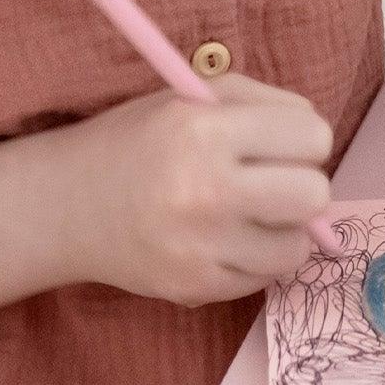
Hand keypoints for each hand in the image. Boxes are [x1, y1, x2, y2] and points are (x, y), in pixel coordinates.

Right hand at [46, 75, 332, 303]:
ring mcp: (200, 246)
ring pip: (296, 247)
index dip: (303, 140)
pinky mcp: (195, 287)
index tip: (280, 146)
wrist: (66, 205)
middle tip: (271, 184)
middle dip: (302, 187)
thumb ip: (262, 104)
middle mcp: (204, 190)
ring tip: (245, 215)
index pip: (313, 137)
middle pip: (315, 196)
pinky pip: (264, 278)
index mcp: (205, 130)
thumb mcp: (190, 97)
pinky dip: (253, 260)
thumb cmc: (138, 142)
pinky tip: (220, 240)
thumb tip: (318, 141)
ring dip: (281, 230)